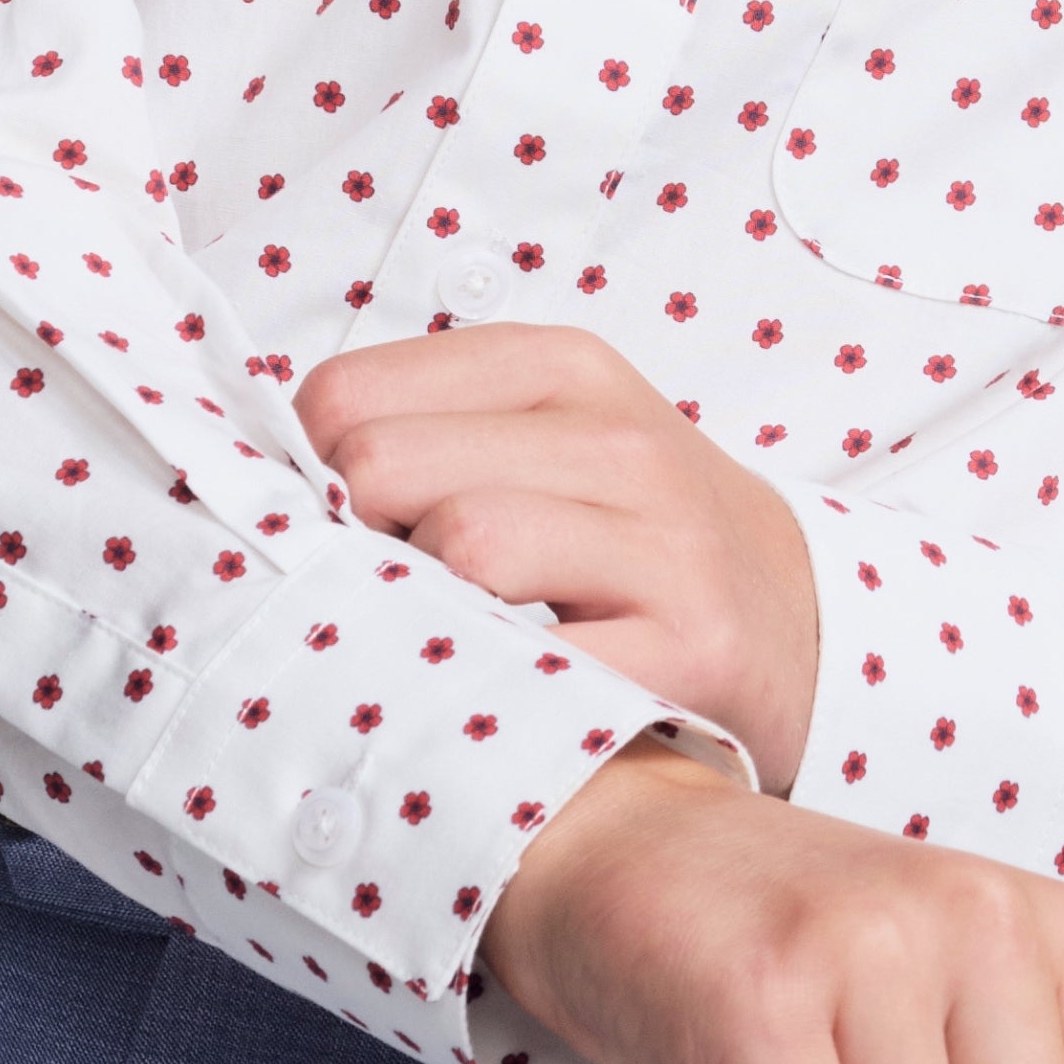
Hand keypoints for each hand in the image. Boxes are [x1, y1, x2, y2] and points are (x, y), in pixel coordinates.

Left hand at [296, 320, 820, 791]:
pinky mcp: (691, 646)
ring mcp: (660, 540)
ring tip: (456, 638)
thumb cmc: (631, 527)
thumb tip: (268, 480)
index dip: (316, 473)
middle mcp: (615, 436)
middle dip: (362, 540)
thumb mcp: (544, 435)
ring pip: (460, 547)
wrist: (796, 615)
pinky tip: (500, 697)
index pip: (346, 395)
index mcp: (559, 367)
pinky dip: (493, 691)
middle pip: (383, 466)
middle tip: (398, 588)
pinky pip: (538, 665)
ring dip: (430, 611)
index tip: (352, 525)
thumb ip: (423, 431)